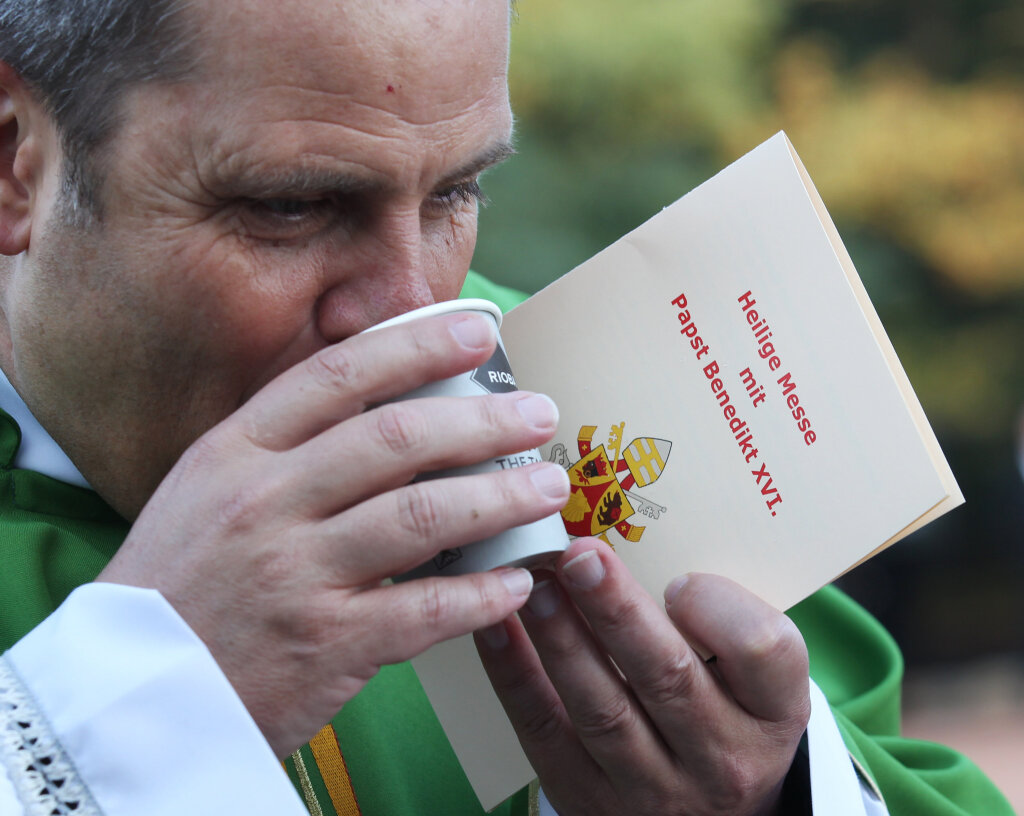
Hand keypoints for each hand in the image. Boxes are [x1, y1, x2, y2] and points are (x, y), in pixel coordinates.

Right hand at [97, 312, 569, 755]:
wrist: (128, 694)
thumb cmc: (181, 582)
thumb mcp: (207, 491)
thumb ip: (286, 448)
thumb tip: (388, 406)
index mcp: (234, 453)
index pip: (338, 376)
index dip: (418, 347)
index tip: (480, 332)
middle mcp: (265, 503)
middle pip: (397, 439)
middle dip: (483, 420)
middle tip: (539, 413)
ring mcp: (295, 575)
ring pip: (424, 518)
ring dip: (500, 499)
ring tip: (547, 489)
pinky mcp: (325, 645)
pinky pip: (425, 609)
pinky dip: (481, 595)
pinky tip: (516, 582)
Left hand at [475, 538, 809, 815]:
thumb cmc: (725, 717)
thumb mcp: (752, 680)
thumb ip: (719, 622)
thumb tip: (634, 538)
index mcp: (773, 711)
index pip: (764, 650)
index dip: (719, 608)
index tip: (678, 579)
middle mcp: (721, 757)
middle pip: (668, 677)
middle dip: (617, 610)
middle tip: (578, 556)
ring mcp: (655, 788)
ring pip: (602, 710)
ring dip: (561, 640)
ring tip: (534, 584)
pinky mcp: (589, 800)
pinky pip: (546, 734)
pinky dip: (515, 676)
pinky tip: (497, 627)